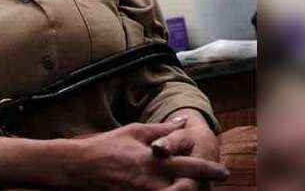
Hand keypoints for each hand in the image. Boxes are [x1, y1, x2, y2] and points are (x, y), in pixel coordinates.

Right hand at [66, 117, 229, 189]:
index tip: (224, 171)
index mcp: (155, 160)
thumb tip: (182, 121)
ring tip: (196, 190)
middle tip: (213, 188)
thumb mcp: (133, 132)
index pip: (191, 166)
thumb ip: (160, 129)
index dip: (210, 169)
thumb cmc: (106, 146)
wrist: (79, 166)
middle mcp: (153, 180)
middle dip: (203, 188)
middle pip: (188, 189)